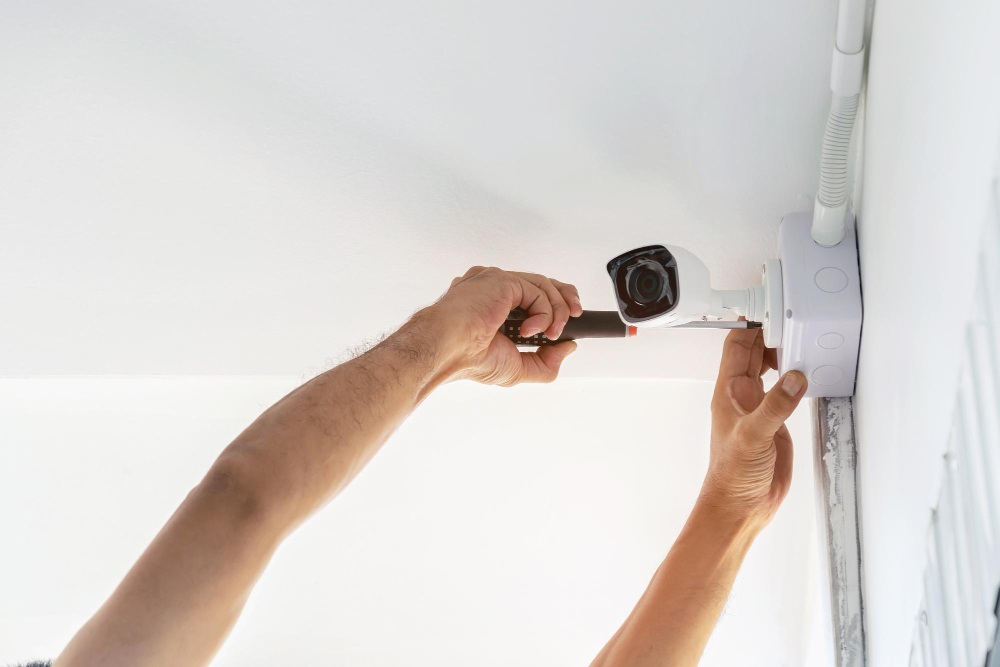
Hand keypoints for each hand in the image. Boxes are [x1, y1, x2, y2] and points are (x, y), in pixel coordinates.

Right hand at [426, 266, 582, 385]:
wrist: (448, 352)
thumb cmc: (468, 359)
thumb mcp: (517, 368)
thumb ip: (545, 360)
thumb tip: (569, 346)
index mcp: (496, 306)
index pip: (533, 294)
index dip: (556, 305)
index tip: (569, 324)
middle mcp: (497, 290)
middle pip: (543, 282)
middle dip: (565, 299)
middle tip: (576, 317)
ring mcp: (498, 282)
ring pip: (543, 286)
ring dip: (556, 313)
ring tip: (550, 334)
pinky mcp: (502, 279)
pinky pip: (536, 290)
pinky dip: (543, 312)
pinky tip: (530, 330)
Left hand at [700, 327, 806, 527]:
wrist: (741, 506)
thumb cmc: (732, 474)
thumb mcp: (754, 436)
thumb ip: (776, 406)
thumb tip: (796, 377)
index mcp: (729, 391)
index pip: (737, 345)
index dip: (753, 325)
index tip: (774, 309)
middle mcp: (742, 395)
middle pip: (755, 352)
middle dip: (771, 332)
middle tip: (795, 316)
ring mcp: (759, 408)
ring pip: (770, 368)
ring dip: (783, 353)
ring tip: (804, 338)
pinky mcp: (775, 422)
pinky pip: (785, 390)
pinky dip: (796, 377)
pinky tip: (807, 373)